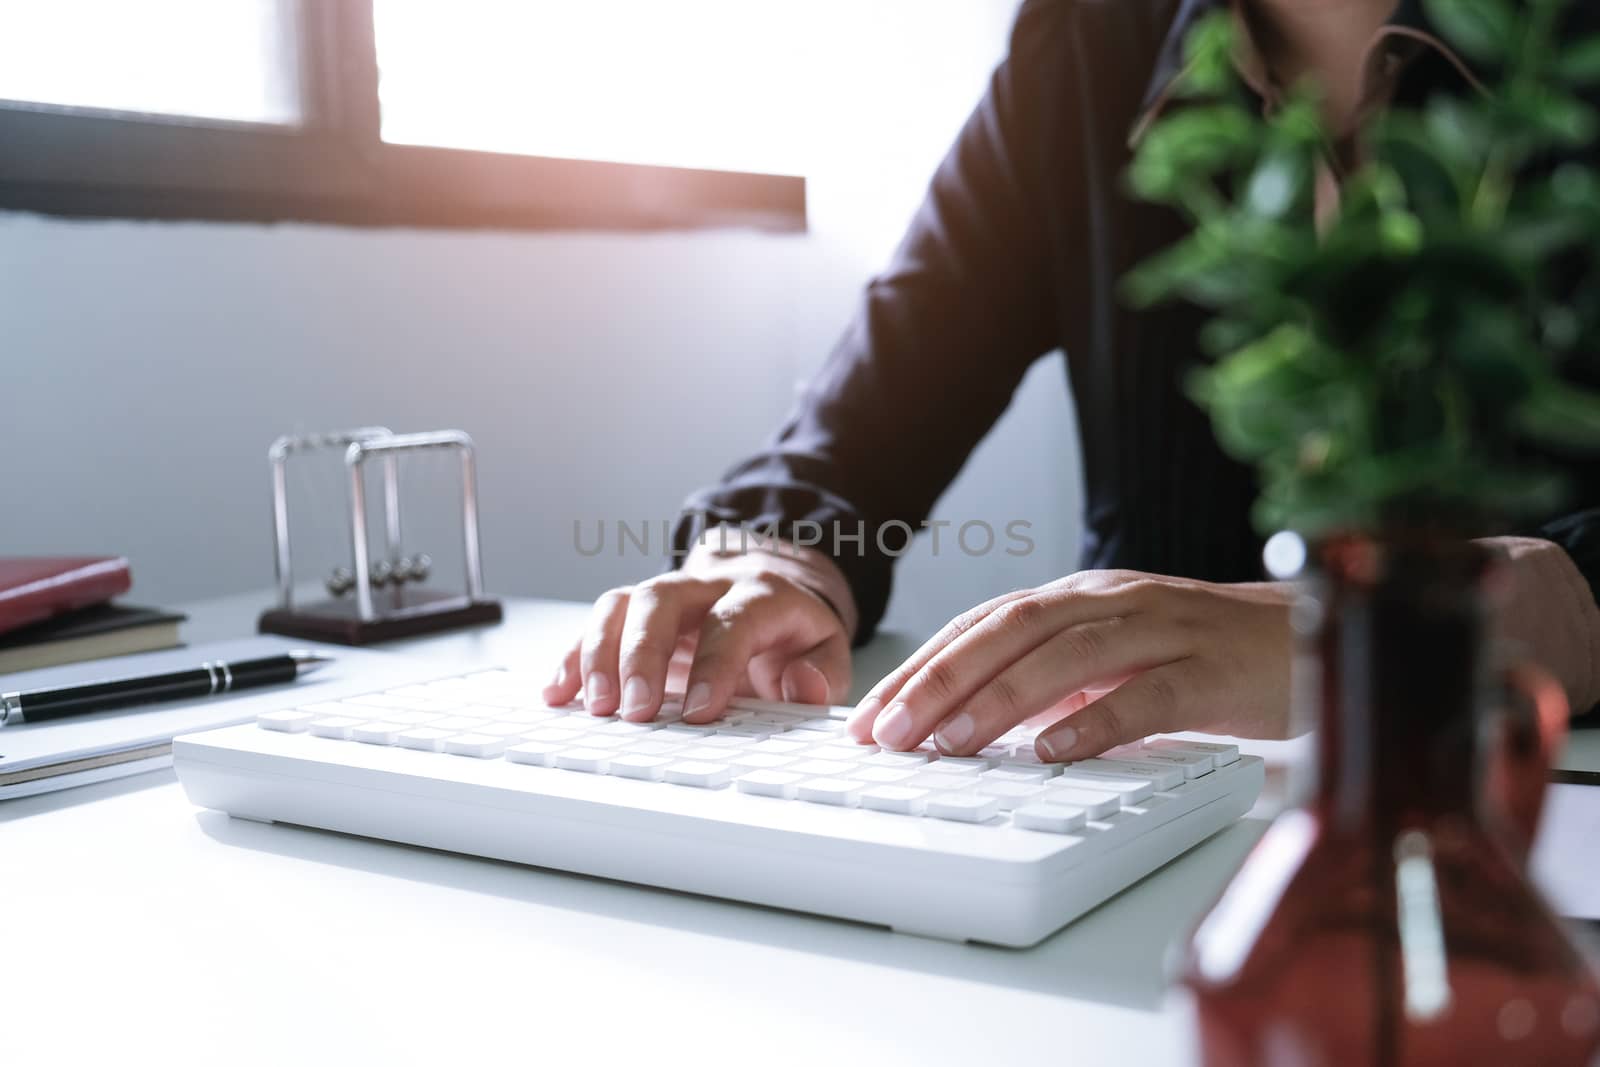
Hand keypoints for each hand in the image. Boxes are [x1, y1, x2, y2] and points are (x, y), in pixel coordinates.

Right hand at [544, 553, 851, 722]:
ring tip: (593, 706)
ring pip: (621, 604)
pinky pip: (596, 623)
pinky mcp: (634, 613)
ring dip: (599, 654)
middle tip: (634, 710)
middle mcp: (705, 587)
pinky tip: (558, 692)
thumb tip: (802, 685)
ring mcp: (665, 596)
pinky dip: (573, 657)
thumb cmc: (791, 632)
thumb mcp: (825, 650)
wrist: (768, 588)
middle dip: (642, 655)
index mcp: (760, 595)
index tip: (701, 710)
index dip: (716, 662)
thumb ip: (822, 672)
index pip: (734, 620)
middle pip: (662, 601)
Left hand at [845, 570, 1294, 760]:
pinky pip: (1146, 695)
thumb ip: (1052, 678)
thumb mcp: (1115, 660)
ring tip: (949, 745)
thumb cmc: (1207, 653)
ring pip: (1065, 658)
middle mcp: (1112, 601)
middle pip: (1008, 632)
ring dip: (999, 702)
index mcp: (1081, 598)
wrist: (1316, 638)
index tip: (873, 713)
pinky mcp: (1210, 670)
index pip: (982, 625)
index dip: (922, 667)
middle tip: (890, 734)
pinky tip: (1054, 752)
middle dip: (940, 682)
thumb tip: (973, 720)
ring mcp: (1163, 631)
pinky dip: (1095, 721)